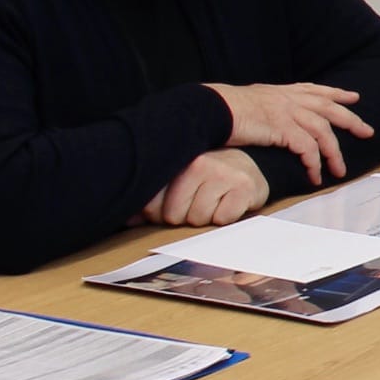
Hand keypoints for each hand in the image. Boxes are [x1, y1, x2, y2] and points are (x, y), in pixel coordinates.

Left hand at [143, 148, 268, 227]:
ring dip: (206, 218)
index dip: (160, 214)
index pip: (151, 204)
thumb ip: (153, 200)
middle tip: (199, 202)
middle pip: (174, 216)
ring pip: (198, 219)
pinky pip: (222, 219)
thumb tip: (128, 219)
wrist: (250, 166)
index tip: (175, 204)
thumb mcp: (179, 183)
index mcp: (175, 160)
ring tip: (215, 201)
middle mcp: (198, 163)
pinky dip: (226, 218)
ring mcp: (222, 173)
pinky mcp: (244, 187)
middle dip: (185, 217)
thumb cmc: (208, 178)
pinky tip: (230, 202)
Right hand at [207, 81, 373, 185]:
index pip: (315, 90)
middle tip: (367, 131)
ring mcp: (286, 112)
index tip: (352, 96)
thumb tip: (268, 119)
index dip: (336, 93)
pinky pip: (307, 148)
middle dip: (350, 119)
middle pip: (329, 108)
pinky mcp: (282, 128)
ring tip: (339, 170)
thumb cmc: (221, 109)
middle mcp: (288, 99)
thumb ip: (265, 108)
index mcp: (280, 92)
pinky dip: (314, 163)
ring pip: (323, 131)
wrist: (209, 108)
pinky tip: (315, 175)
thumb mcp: (249, 102)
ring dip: (334, 153)